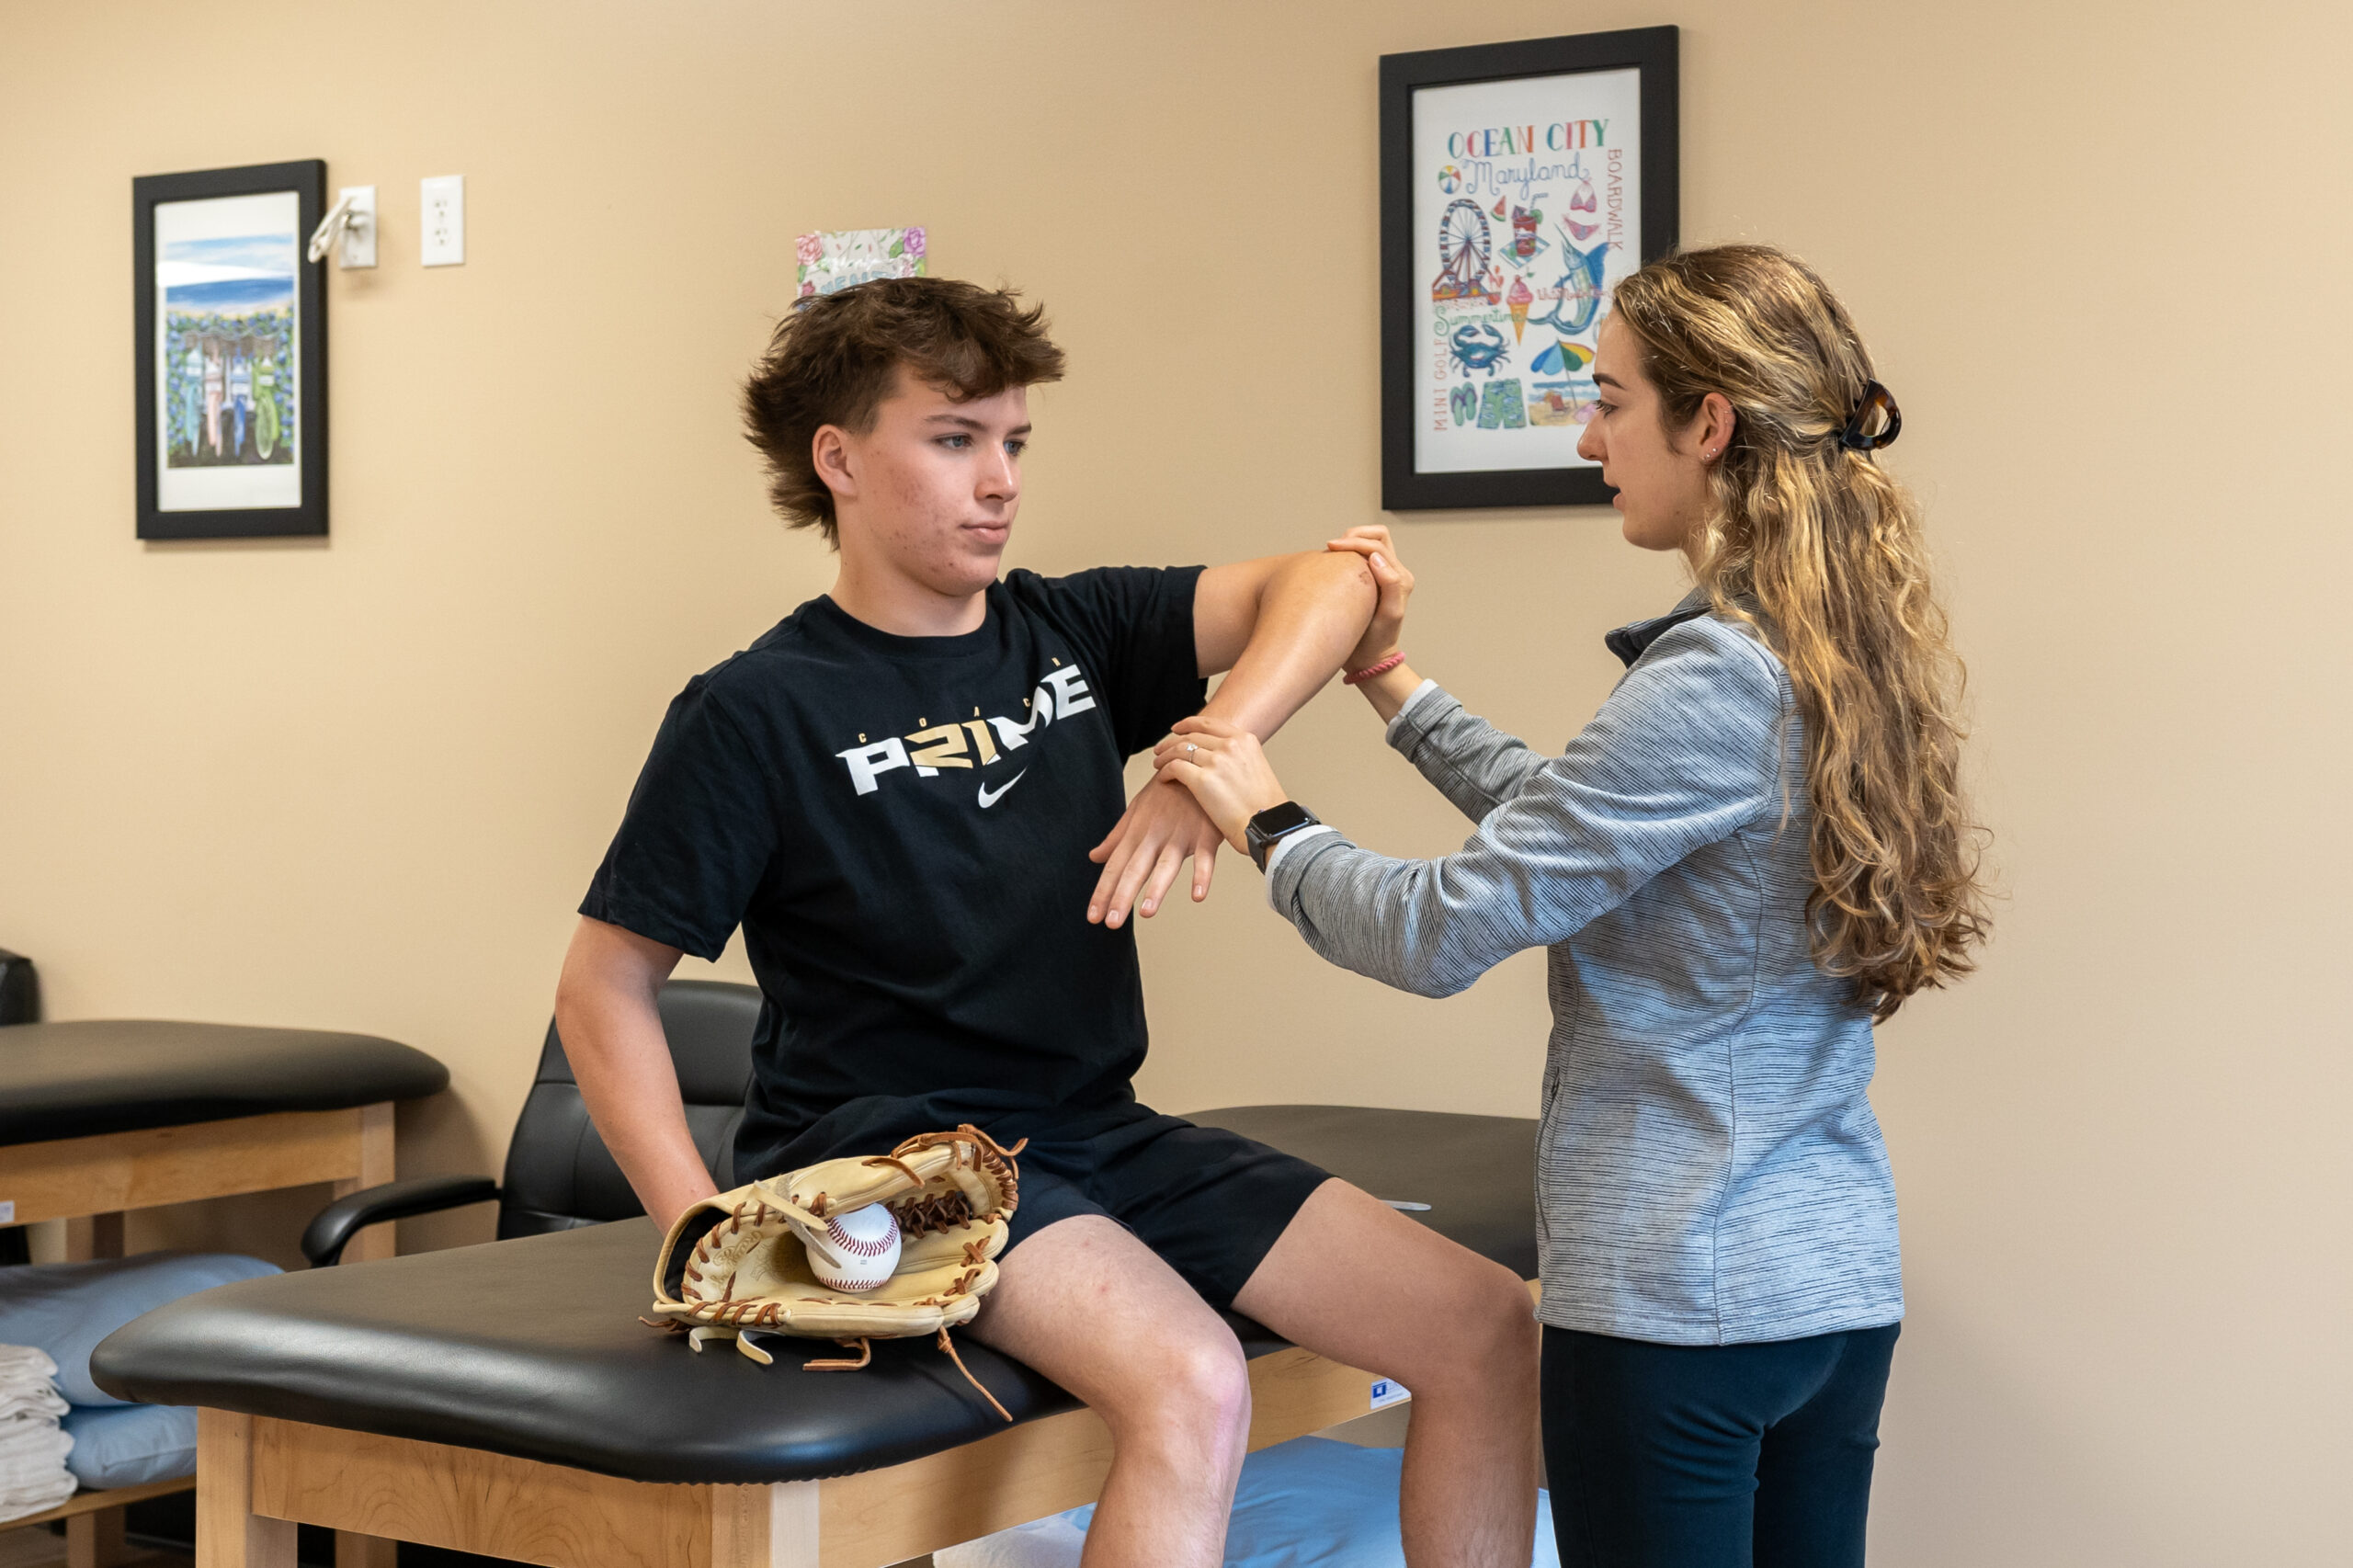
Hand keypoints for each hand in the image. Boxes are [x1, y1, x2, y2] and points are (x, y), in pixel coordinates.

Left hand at [1087, 773, 1224, 927]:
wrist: (1196, 762)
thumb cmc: (1166, 789)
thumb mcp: (1137, 810)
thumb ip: (1116, 837)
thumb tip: (1094, 857)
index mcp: (1137, 833)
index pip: (1115, 866)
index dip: (1103, 891)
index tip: (1093, 917)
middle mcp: (1155, 836)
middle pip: (1135, 869)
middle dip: (1122, 895)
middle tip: (1111, 922)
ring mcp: (1180, 834)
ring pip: (1166, 864)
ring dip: (1157, 888)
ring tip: (1147, 912)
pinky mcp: (1206, 833)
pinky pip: (1204, 857)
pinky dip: (1202, 875)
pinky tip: (1197, 895)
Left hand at [1151, 716, 1291, 851]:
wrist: (1269, 826)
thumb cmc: (1265, 808)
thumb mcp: (1258, 769)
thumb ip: (1239, 759)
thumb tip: (1222, 761)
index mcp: (1245, 741)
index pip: (1209, 723)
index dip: (1188, 724)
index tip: (1177, 729)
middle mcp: (1230, 746)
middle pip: (1191, 736)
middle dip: (1171, 742)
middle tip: (1161, 750)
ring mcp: (1216, 761)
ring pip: (1179, 750)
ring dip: (1165, 756)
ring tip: (1158, 764)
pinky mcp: (1203, 780)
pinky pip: (1175, 768)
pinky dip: (1165, 772)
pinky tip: (1163, 779)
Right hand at [1325, 525, 1415, 674]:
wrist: (1370, 659)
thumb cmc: (1377, 641)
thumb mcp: (1389, 614)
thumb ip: (1391, 584)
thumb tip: (1376, 558)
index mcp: (1399, 577)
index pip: (1377, 545)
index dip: (1354, 541)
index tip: (1331, 548)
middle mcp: (1393, 573)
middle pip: (1376, 536)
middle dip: (1354, 535)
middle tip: (1332, 546)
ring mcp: (1382, 576)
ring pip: (1369, 543)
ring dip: (1351, 542)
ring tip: (1332, 552)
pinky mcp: (1370, 581)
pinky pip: (1360, 557)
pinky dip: (1346, 553)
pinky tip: (1332, 563)